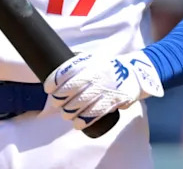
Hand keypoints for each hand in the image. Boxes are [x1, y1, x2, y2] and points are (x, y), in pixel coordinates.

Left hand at [43, 50, 163, 129]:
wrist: (135, 71)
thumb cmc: (108, 66)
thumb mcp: (93, 59)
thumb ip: (77, 65)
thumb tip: (56, 75)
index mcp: (90, 63)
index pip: (67, 71)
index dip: (54, 81)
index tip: (48, 88)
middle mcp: (97, 74)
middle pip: (72, 89)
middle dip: (60, 99)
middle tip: (56, 103)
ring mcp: (106, 87)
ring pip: (82, 103)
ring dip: (70, 111)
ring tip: (66, 114)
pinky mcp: (115, 100)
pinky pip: (96, 112)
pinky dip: (84, 120)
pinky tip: (77, 123)